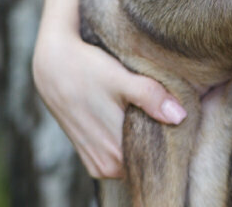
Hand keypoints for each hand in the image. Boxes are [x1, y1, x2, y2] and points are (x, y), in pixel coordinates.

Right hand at [32, 26, 186, 178]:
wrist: (52, 64)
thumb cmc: (87, 69)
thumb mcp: (120, 79)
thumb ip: (150, 97)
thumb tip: (179, 116)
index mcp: (116, 155)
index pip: (158, 157)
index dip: (171, 137)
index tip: (176, 113)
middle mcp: (107, 167)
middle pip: (146, 158)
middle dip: (158, 136)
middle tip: (163, 106)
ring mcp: (98, 164)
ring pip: (133, 155)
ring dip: (142, 136)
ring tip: (143, 107)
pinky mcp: (91, 155)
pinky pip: (120, 154)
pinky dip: (126, 138)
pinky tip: (127, 115)